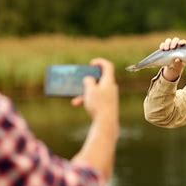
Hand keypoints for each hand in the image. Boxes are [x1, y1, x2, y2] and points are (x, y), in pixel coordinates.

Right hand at [71, 58, 118, 182]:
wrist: (106, 123)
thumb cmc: (99, 105)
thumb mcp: (90, 90)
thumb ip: (88, 81)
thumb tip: (89, 79)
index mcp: (109, 81)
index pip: (108, 66)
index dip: (99, 62)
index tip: (91, 63)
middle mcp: (111, 87)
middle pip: (100, 78)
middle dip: (87, 80)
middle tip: (80, 79)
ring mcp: (110, 96)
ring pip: (95, 90)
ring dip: (84, 92)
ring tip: (75, 99)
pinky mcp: (107, 104)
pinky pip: (96, 98)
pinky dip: (87, 99)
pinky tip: (78, 104)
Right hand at [160, 37, 185, 81]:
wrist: (171, 67)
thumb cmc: (178, 65)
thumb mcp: (179, 65)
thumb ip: (178, 63)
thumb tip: (177, 60)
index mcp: (182, 48)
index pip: (183, 42)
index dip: (182, 41)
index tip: (180, 44)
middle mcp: (176, 44)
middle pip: (175, 40)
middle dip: (173, 42)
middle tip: (172, 48)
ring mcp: (170, 45)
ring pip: (168, 40)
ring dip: (167, 43)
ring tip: (166, 49)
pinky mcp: (164, 47)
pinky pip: (163, 44)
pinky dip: (162, 45)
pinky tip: (161, 49)